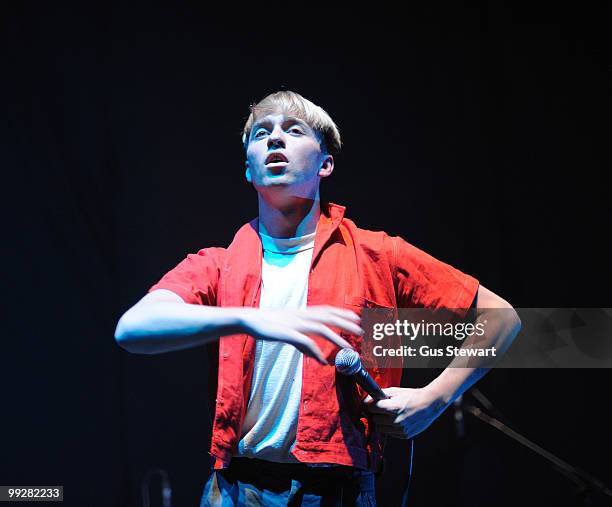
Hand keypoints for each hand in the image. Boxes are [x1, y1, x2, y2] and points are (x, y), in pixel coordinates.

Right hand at [238, 305, 362, 364]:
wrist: (250, 320)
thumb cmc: (270, 325)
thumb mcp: (290, 333)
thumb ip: (306, 346)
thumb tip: (322, 360)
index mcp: (303, 312)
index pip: (327, 310)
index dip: (343, 313)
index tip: (357, 318)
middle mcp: (302, 315)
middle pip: (329, 317)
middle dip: (346, 324)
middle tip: (361, 332)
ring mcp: (295, 323)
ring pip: (321, 328)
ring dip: (337, 339)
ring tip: (348, 349)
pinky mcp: (287, 333)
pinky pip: (304, 341)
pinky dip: (315, 351)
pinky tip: (323, 361)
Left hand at [363, 386, 448, 438]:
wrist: (430, 404)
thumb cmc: (412, 396)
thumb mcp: (394, 391)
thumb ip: (379, 395)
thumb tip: (366, 400)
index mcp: (393, 408)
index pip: (372, 408)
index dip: (371, 405)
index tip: (373, 404)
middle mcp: (396, 420)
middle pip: (375, 419)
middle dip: (376, 414)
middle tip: (382, 409)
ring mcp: (401, 429)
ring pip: (380, 428)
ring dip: (381, 422)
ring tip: (389, 414)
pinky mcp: (404, 435)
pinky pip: (389, 433)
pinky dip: (389, 427)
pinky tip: (396, 420)